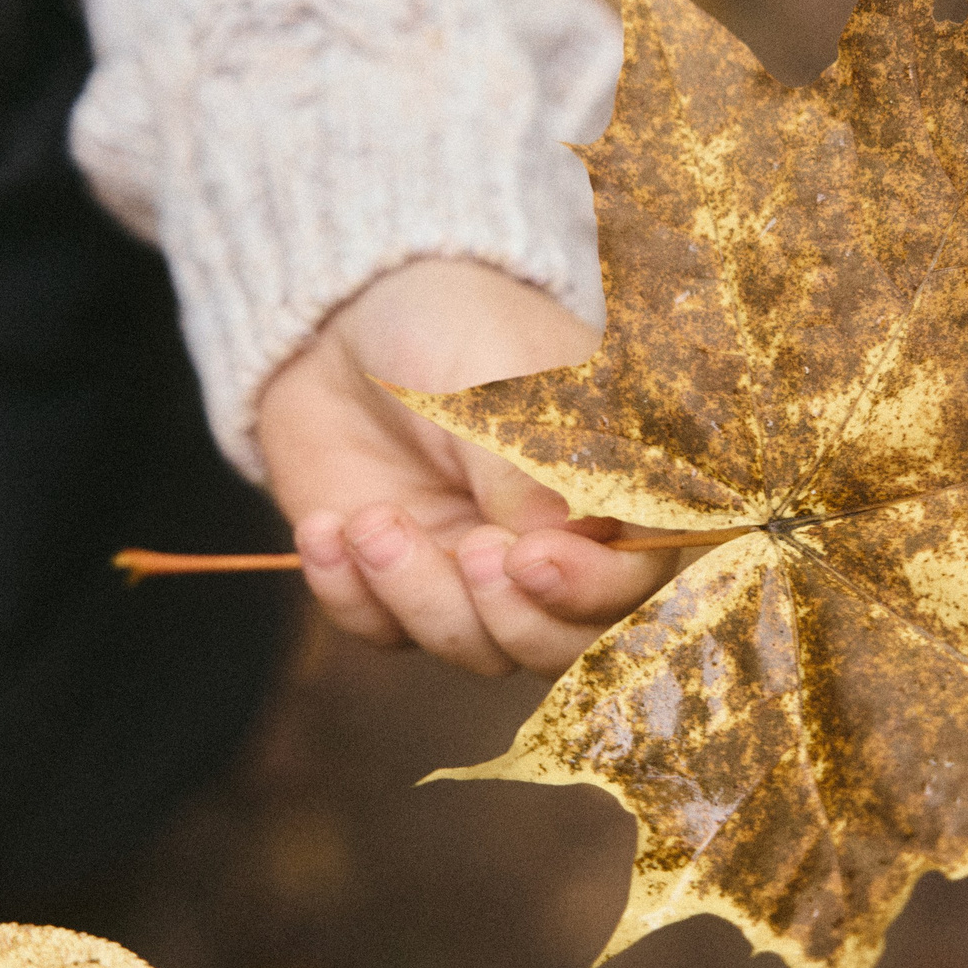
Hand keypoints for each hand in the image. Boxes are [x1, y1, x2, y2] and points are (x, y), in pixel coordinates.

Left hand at [258, 259, 679, 676]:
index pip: (638, 575)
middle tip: (467, 551)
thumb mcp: (494, 386)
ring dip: (418, 597)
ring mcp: (482, 572)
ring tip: (372, 521)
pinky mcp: (406, 586)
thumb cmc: (449, 326)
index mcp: (615, 487)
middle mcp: (560, 545)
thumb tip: (557, 545)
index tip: (531, 557)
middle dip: (512, 617)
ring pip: (478, 648)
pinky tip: (329, 530)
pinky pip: (389, 634)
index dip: (591, 588)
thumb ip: (528, 473)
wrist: (340, 319)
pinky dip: (353, 597)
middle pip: (570, 643)